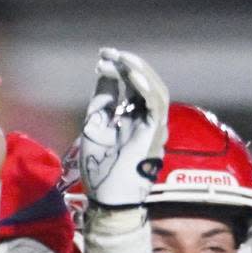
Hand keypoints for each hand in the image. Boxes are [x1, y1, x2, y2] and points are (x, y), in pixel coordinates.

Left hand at [78, 48, 168, 207]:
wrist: (107, 198)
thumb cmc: (101, 168)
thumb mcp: (95, 125)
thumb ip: (102, 99)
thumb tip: (103, 70)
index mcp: (133, 119)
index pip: (132, 86)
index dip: (119, 69)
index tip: (101, 57)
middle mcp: (147, 121)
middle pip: (145, 84)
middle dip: (128, 65)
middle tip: (109, 53)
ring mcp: (154, 127)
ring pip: (155, 91)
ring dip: (138, 71)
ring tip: (121, 58)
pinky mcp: (155, 134)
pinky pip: (156, 105)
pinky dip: (145, 87)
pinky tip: (130, 74)